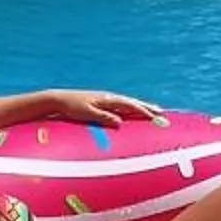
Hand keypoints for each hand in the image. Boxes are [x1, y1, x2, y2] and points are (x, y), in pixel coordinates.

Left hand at [52, 88, 166, 124]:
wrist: (58, 100)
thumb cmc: (71, 107)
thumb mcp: (86, 113)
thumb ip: (102, 117)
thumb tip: (119, 122)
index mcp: (107, 100)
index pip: (130, 105)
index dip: (144, 111)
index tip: (156, 117)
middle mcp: (109, 98)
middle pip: (133, 103)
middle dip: (148, 108)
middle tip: (162, 113)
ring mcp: (106, 99)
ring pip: (128, 103)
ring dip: (141, 107)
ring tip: (153, 111)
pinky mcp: (102, 103)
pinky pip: (121, 105)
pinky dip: (131, 108)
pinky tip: (133, 112)